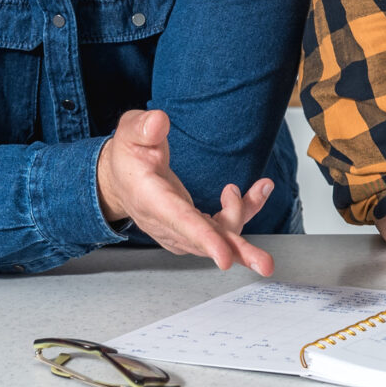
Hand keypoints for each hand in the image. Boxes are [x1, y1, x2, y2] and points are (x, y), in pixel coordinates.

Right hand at [96, 109, 274, 275]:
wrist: (120, 180)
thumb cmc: (128, 157)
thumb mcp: (129, 133)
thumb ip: (143, 128)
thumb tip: (159, 122)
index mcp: (152, 200)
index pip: (180, 222)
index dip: (204, 238)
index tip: (224, 257)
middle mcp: (168, 222)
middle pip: (206, 240)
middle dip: (237, 251)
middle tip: (265, 265)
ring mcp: (182, 230)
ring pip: (220, 234)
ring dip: (246, 212)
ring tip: (261, 186)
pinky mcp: (194, 229)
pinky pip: (225, 227)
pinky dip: (246, 210)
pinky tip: (259, 191)